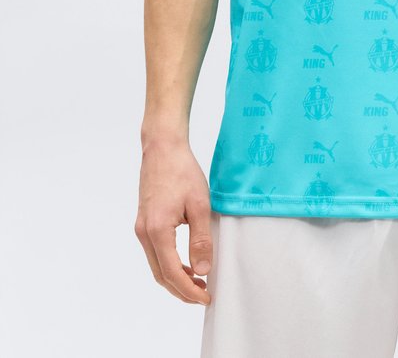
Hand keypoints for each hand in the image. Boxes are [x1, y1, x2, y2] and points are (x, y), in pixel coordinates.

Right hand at [134, 137, 213, 304]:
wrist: (162, 148)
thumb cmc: (182, 171)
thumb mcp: (199, 204)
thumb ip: (201, 239)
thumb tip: (202, 270)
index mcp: (157, 230)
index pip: (172, 273)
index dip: (189, 290)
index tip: (206, 298)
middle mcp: (144, 233)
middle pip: (161, 274)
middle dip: (181, 290)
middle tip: (203, 295)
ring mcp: (141, 227)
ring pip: (157, 265)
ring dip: (175, 278)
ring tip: (198, 281)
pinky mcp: (144, 221)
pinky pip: (155, 252)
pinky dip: (169, 263)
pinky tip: (186, 262)